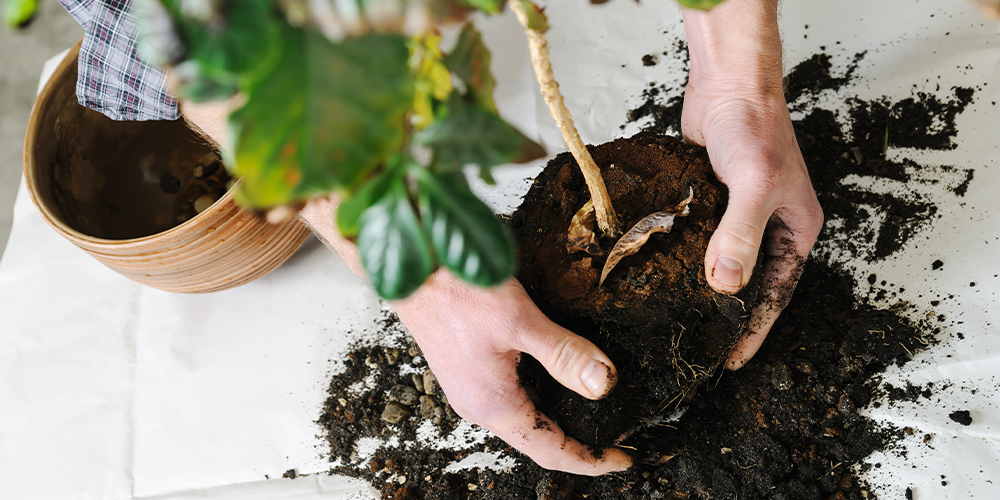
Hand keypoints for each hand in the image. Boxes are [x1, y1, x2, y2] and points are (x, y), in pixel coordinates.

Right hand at [391, 272, 632, 474]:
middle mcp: (478, 404)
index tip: (622, 459)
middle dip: (578, 443)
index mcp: (492, 404)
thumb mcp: (520, 321)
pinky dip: (539, 399)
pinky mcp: (467, 368)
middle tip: (616, 440)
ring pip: (524, 418)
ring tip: (593, 415)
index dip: (590, 461)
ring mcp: (470, 388)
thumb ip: (564, 354)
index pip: (550, 450)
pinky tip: (555, 382)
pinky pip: (510, 397)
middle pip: (537, 440)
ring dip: (558, 421)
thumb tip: (602, 385)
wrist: (410, 264)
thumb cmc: (455, 289)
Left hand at [681, 0, 823, 369]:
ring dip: (702, 289)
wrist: (727, 85)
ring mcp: (735, 216)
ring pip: (720, 264)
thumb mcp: (755, 183)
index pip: (777, 293)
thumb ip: (740, 233)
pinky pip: (697, 241)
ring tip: (677, 320)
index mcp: (795, 230)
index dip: (756, 329)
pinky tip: (659, 276)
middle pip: (750, 284)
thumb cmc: (755, 126)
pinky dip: (681, 258)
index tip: (732, 359)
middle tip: (701, 347)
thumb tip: (726, 284)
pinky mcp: (707, 204)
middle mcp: (768, 227)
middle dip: (728, 317)